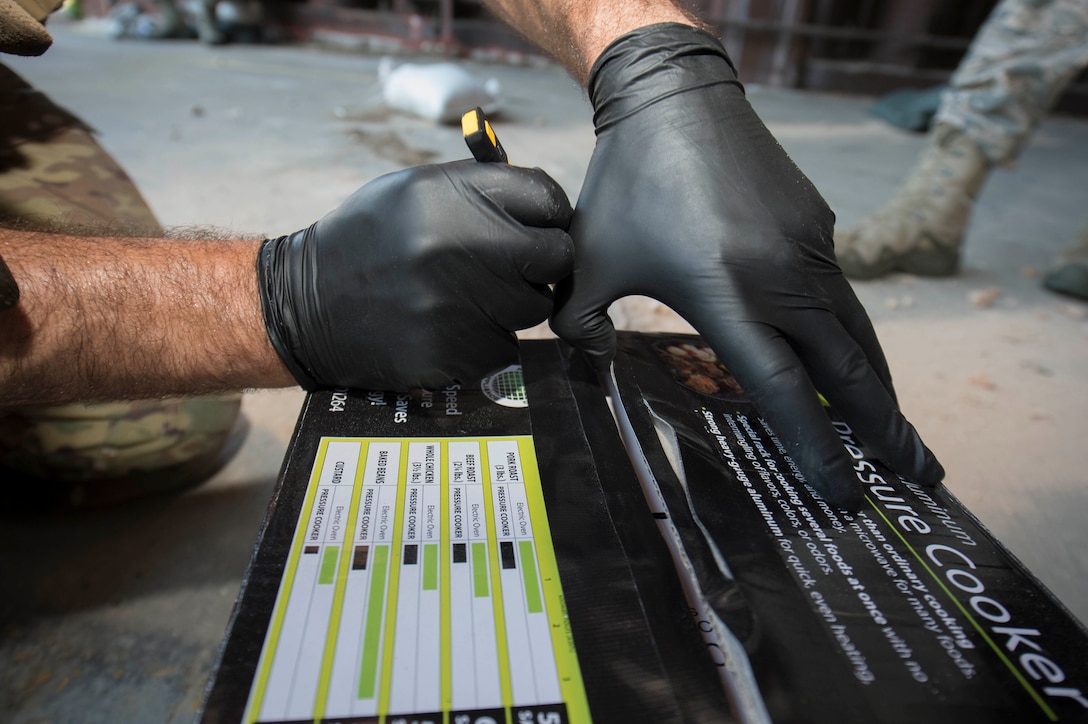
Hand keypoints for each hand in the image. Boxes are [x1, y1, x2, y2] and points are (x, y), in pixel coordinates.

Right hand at [259, 160, 573, 391]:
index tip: (537, 227)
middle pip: (555, 257)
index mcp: (452, 195)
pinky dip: (485, 340)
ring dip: (512, 304)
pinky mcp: (457, 353)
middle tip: (511, 268)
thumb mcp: (413, 191)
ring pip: (533, 307)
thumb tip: (547, 206)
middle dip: (540, 263)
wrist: (306, 305)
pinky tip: (447, 327)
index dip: (548, 216)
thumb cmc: (368, 240)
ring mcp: (461, 304)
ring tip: (465, 296)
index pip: (548, 199)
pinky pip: (503, 346)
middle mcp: (461, 246)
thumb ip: (481, 190)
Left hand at [550, 23, 942, 508]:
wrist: (677, 99)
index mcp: (726, 295)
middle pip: (846, 370)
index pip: (781, 389)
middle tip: (915, 473)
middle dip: (884, 428)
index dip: (815, 446)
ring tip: (896, 426)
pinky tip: (847, 354)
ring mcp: (807, 248)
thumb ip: (577, 320)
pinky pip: (838, 290)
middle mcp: (780, 278)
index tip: (843, 490)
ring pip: (854, 331)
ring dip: (878, 382)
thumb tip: (582, 358)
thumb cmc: (628, 182)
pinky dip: (850, 332)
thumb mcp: (590, 258)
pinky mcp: (817, 223)